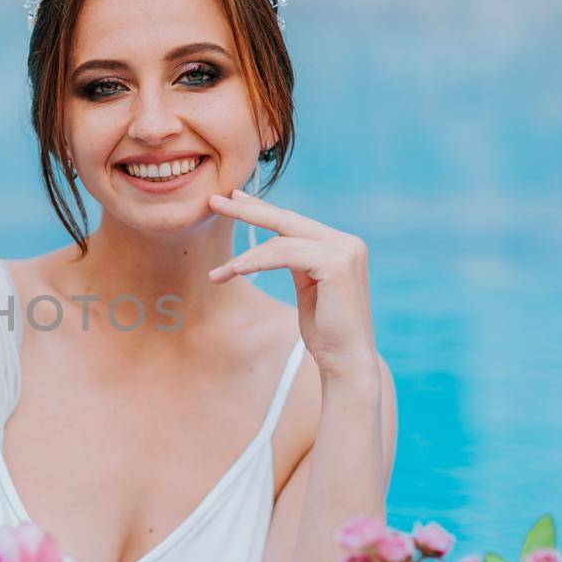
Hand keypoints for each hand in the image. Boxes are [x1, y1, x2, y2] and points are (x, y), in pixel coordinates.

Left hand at [206, 189, 377, 380]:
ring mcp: (345, 251)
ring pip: (280, 242)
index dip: (262, 209)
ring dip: (244, 259)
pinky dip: (256, 262)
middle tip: (214, 201)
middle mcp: (347, 243)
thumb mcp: (307, 287)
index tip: (234, 199)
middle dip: (248, 211)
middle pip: (287, 220)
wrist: (346, 361)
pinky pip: (285, 255)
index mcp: (341, 245)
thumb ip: (296, 261)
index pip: (294, 222)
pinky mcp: (337, 265)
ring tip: (217, 274)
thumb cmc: (325, 331)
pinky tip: (235, 271)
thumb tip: (271, 245)